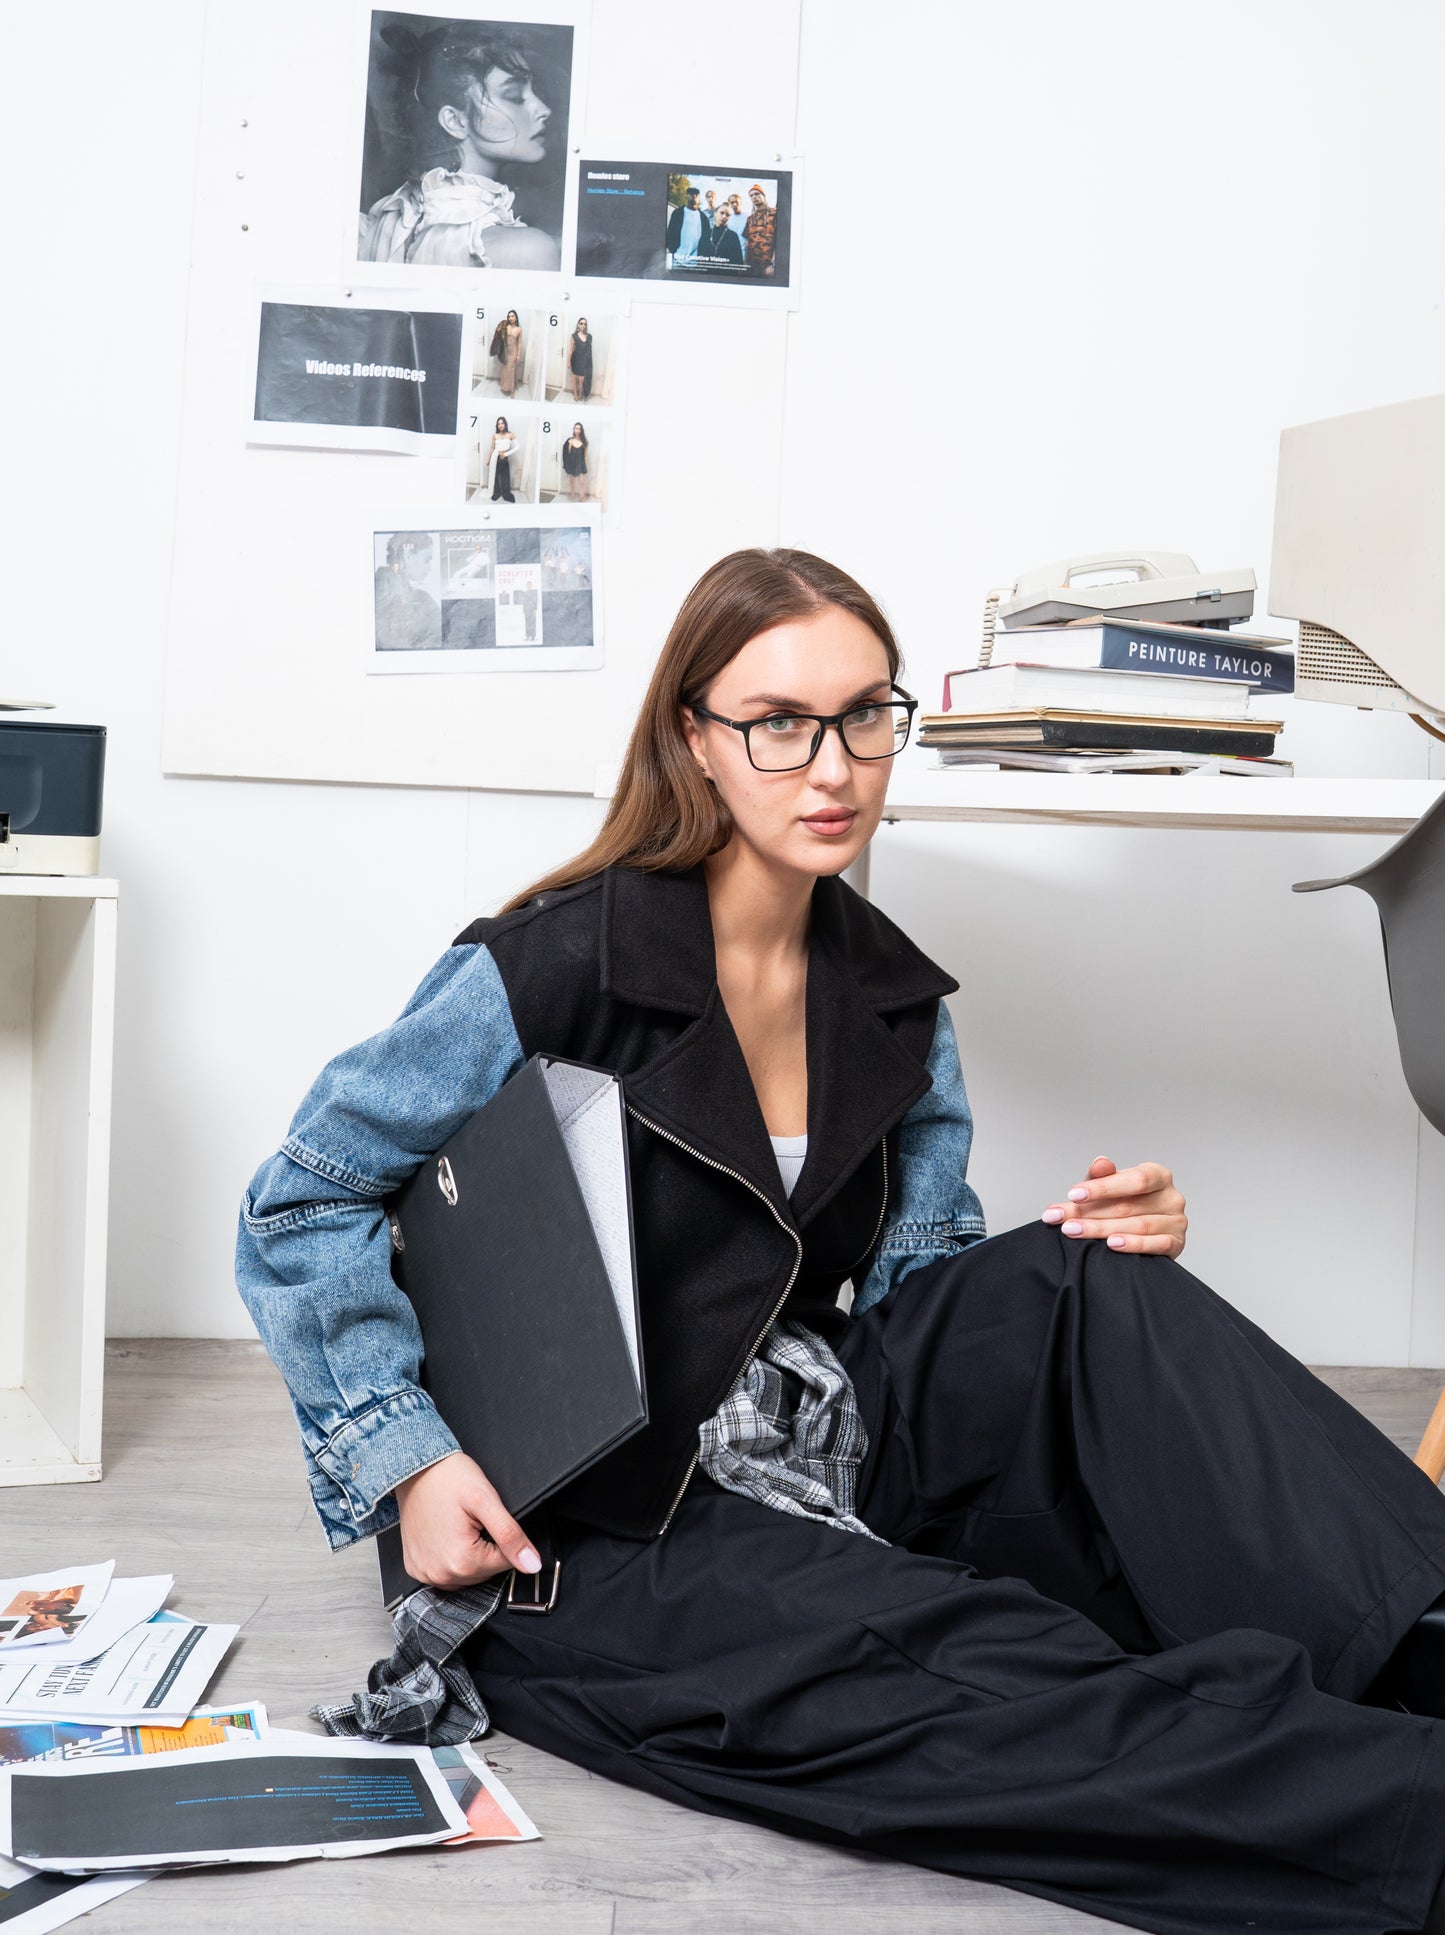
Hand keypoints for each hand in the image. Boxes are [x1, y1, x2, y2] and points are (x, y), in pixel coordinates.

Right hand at [393, 1450, 541, 1590]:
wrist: (413, 1470)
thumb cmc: (447, 1478)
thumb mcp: (486, 1500)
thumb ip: (511, 1535)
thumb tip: (531, 1564)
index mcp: (462, 1561)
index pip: (505, 1563)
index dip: (504, 1538)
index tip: (489, 1519)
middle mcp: (441, 1574)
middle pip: (486, 1572)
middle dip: (487, 1547)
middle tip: (473, 1520)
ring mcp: (425, 1573)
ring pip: (468, 1575)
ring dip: (470, 1556)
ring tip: (460, 1526)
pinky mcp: (416, 1568)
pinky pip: (445, 1573)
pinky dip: (452, 1559)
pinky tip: (447, 1536)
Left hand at [1041, 1156, 1187, 1257]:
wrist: (1142, 1234)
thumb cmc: (1125, 1204)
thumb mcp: (1110, 1188)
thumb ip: (1101, 1178)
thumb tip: (1100, 1163)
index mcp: (1157, 1175)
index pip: (1133, 1179)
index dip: (1103, 1187)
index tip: (1073, 1195)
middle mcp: (1171, 1196)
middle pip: (1129, 1205)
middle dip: (1091, 1213)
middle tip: (1063, 1220)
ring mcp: (1177, 1221)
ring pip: (1138, 1226)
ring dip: (1102, 1229)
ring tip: (1076, 1231)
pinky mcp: (1177, 1243)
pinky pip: (1156, 1244)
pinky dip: (1134, 1245)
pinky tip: (1112, 1244)